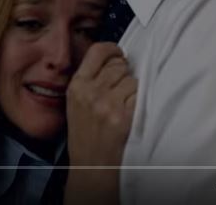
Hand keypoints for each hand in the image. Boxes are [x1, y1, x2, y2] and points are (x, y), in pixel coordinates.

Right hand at [64, 42, 136, 204]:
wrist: (92, 166)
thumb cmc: (85, 136)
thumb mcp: (76, 103)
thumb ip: (90, 81)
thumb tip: (114, 61)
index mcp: (77, 85)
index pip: (97, 52)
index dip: (113, 50)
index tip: (119, 55)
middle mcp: (90, 91)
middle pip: (119, 65)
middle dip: (125, 73)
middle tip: (122, 89)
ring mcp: (107, 103)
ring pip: (132, 78)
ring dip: (134, 88)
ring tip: (125, 104)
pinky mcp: (123, 115)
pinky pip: (140, 94)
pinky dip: (140, 101)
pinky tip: (131, 112)